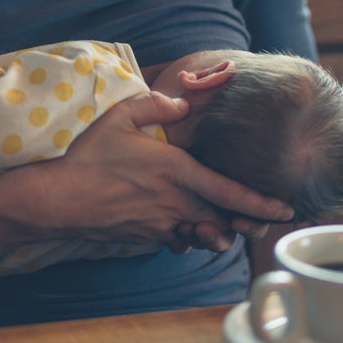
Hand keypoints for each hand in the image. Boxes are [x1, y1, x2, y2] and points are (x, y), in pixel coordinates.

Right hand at [21, 91, 293, 251]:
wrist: (57, 199)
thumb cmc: (88, 156)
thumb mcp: (120, 116)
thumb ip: (156, 104)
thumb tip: (183, 103)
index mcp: (176, 171)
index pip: (229, 191)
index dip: (261, 202)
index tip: (285, 208)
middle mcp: (175, 202)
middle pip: (223, 220)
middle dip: (243, 222)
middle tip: (258, 221)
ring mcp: (161, 224)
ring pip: (203, 235)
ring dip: (214, 231)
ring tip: (220, 226)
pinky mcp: (146, 237)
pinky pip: (177, 240)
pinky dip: (185, 235)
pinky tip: (181, 223)